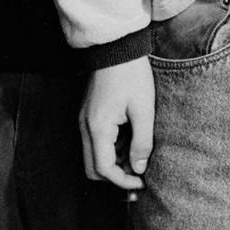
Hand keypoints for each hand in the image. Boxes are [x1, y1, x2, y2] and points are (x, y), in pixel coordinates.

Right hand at [81, 58, 153, 191]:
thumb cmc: (131, 75)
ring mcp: (85, 122)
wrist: (117, 48)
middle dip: (115, 177)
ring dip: (115, 164)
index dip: (123, 181)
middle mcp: (85, 127)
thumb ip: (142, 142)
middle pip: (93, 169)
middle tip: (139, 176)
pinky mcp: (90, 117)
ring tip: (138, 158)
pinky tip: (131, 144)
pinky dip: (112, 151)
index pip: (104, 169)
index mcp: (98, 127)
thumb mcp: (144, 110)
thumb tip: (138, 169)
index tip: (142, 182)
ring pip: (94, 157)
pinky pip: (96, 144)